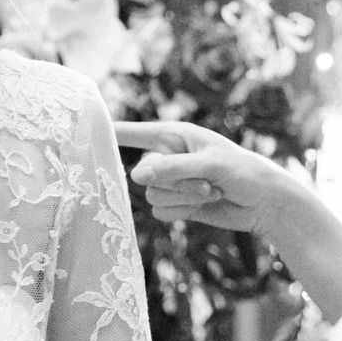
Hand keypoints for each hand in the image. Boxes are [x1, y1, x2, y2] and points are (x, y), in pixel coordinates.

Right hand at [114, 120, 293, 233]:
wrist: (266, 203)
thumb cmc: (244, 172)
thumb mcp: (210, 164)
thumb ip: (172, 169)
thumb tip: (134, 176)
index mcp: (172, 135)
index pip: (130, 132)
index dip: (105, 131)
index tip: (75, 127)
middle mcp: (166, 157)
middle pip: (143, 174)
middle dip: (176, 182)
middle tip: (207, 181)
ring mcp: (169, 182)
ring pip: (151, 196)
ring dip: (183, 198)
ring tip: (210, 191)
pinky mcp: (175, 204)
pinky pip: (160, 212)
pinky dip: (182, 212)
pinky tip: (204, 206)